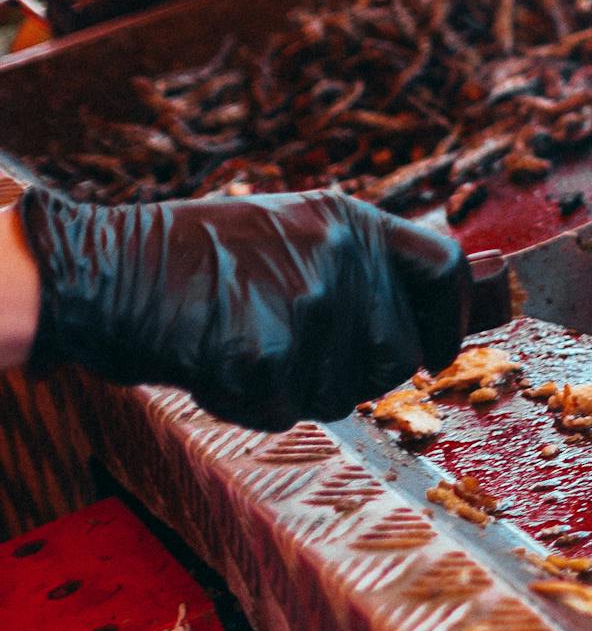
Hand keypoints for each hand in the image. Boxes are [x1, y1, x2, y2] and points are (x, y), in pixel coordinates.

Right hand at [17, 187, 468, 430]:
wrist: (98, 274)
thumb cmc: (194, 262)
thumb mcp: (289, 234)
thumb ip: (361, 264)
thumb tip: (455, 305)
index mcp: (347, 220)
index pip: (444, 269)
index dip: (450, 320)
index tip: (435, 352)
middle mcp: (339, 257)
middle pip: (398, 354)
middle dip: (356, 372)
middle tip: (294, 354)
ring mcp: (306, 305)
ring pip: (346, 392)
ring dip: (299, 389)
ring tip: (244, 348)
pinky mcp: (266, 354)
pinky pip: (285, 411)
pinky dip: (248, 405)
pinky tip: (212, 367)